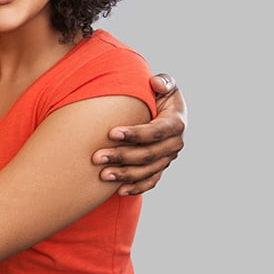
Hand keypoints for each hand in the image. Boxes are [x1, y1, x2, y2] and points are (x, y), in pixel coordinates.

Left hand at [92, 73, 186, 195]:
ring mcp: (167, 159)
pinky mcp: (160, 168)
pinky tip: (120, 191)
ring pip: (147, 171)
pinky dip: (137, 187)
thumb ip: (163, 82)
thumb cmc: (159, 95)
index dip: (135, 133)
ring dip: (124, 175)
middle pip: (148, 154)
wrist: (164, 111)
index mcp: (176, 123)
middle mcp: (174, 144)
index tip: (111, 133)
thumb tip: (156, 84)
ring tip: (102, 175)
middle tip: (97, 157)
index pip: (156, 131)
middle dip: (121, 156)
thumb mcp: (165, 85)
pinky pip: (151, 182)